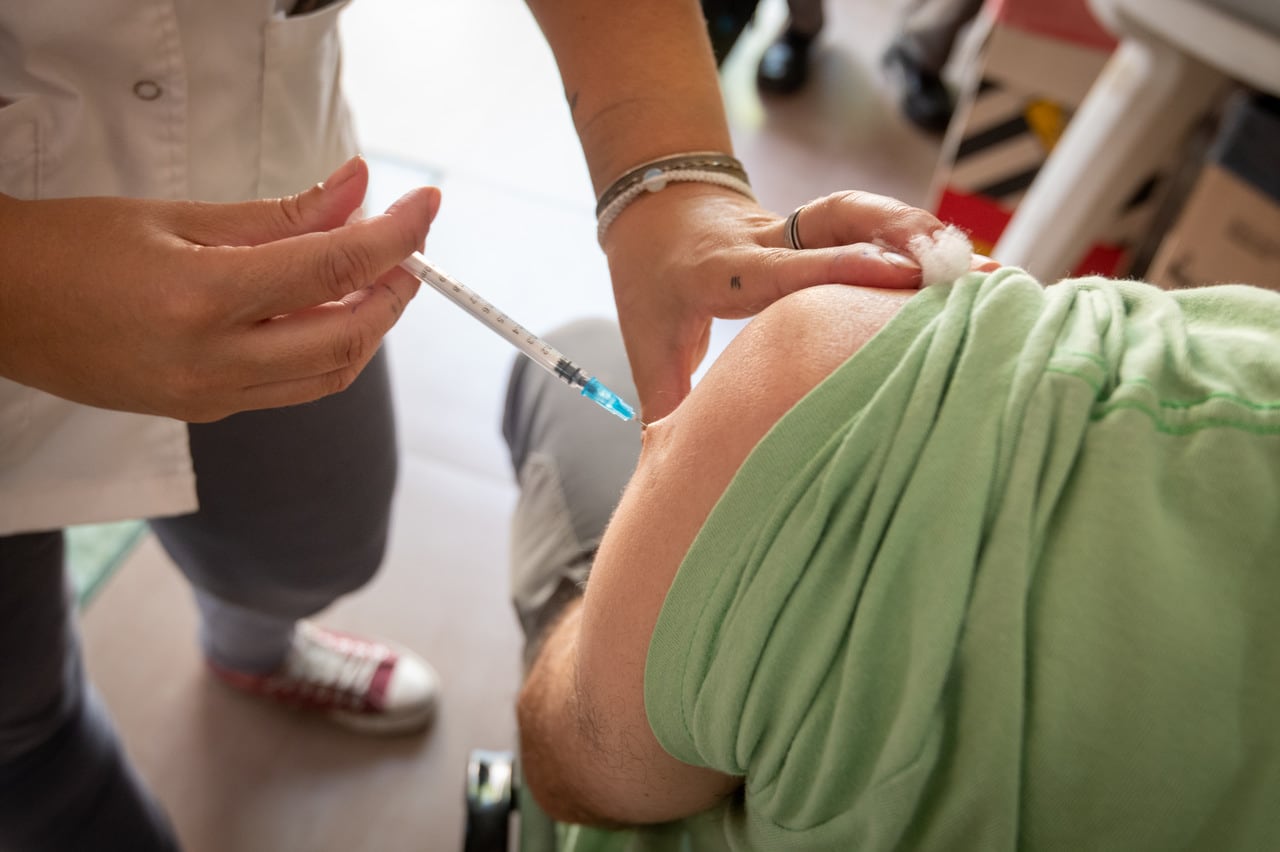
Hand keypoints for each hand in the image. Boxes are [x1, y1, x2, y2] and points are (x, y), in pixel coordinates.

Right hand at [0, 156, 439, 421]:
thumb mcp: (178, 215)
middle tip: (404, 248)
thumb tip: (356, 189)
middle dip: (393, 292)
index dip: (395, 238)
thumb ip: (280, 214)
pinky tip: (319, 312)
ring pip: (327, 376)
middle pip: (347, 338)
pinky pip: (290, 390)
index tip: (424, 209)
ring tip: (370, 278)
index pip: (333, 271)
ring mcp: (208, 398)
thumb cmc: (70, 250)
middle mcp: (212, 362)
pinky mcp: (203, 414)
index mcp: (202, 299)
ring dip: (366, 327)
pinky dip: (323, 350)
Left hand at [602, 185, 967, 421]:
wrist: (655, 202)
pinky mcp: (815, 224)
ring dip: (920, 232)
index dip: (841, 268)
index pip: (784, 267)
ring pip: (860, 212)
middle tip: (965, 264)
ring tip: (982, 266)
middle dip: (903, 234)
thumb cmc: (649, 278)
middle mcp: (766, 238)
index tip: (899, 275)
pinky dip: (916, 239)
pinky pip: (869, 222)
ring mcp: (794, 224)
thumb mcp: (644, 337)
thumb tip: (665, 466)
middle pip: (838, 219)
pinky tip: (962, 263)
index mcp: (720, 269)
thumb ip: (662, 397)